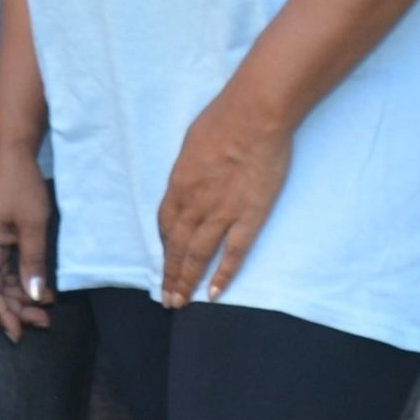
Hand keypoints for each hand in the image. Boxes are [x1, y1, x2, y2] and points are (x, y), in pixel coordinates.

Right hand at [0, 149, 55, 340]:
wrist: (10, 154)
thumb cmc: (20, 184)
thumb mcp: (33, 224)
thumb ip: (33, 262)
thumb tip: (35, 297)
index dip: (1, 314)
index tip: (17, 334)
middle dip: (16, 309)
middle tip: (44, 322)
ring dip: (20, 297)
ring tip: (46, 311)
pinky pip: (4, 268)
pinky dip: (20, 281)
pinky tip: (40, 290)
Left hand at [156, 83, 292, 306]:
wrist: (254, 116)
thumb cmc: (223, 120)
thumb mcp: (192, 144)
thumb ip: (190, 168)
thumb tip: (191, 178)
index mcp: (179, 185)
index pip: (167, 224)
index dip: (166, 245)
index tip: (167, 259)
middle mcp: (194, 205)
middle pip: (177, 247)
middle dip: (170, 274)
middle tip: (166, 299)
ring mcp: (221, 213)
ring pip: (198, 256)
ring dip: (187, 281)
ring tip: (180, 303)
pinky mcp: (249, 217)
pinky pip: (233, 253)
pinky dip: (222, 275)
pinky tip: (214, 293)